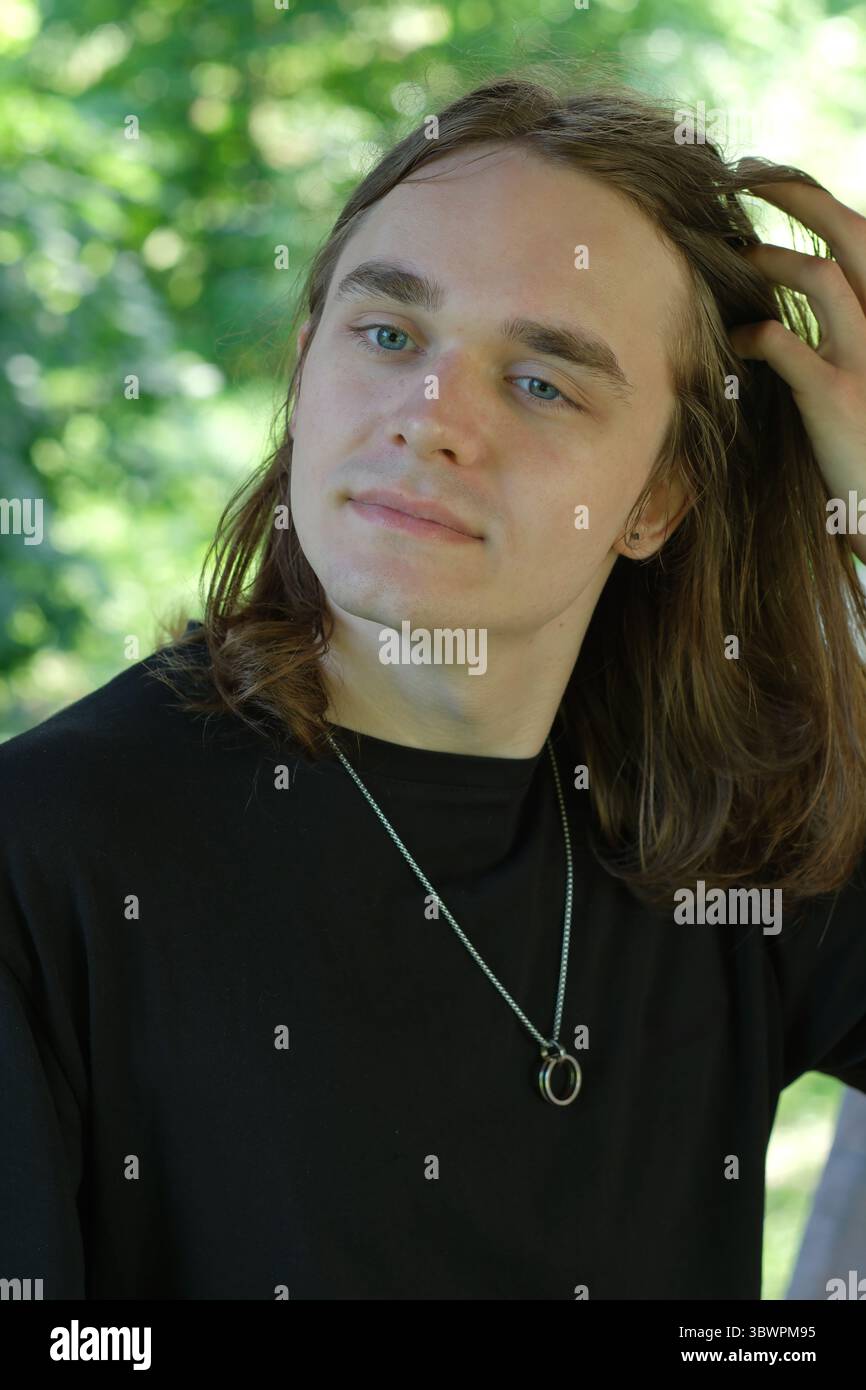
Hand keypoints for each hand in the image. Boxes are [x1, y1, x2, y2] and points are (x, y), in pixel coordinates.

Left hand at [728, 180, 865, 563]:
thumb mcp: (857, 361)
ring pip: (825, 278)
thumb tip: (778, 277)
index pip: (860, 227)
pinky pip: (788, 348)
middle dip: (795, 192)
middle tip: (738, 178)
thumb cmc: (861, 434)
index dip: (810, 189)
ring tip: (735, 259)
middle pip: (853, 231)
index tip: (758, 171)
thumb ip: (834, 318)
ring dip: (772, 259)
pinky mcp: (837, 400)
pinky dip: (754, 334)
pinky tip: (733, 342)